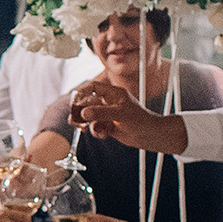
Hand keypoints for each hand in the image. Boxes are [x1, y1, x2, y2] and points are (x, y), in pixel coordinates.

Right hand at [69, 82, 188, 153]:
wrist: (150, 135)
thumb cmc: (140, 120)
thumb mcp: (119, 114)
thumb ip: (101, 113)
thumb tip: (84, 113)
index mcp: (113, 93)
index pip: (94, 87)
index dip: (82, 92)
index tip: (75, 101)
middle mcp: (109, 102)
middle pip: (88, 103)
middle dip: (80, 112)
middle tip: (73, 119)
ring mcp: (108, 114)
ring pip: (90, 116)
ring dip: (86, 123)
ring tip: (82, 128)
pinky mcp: (109, 125)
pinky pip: (96, 127)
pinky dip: (97, 131)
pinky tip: (103, 135)